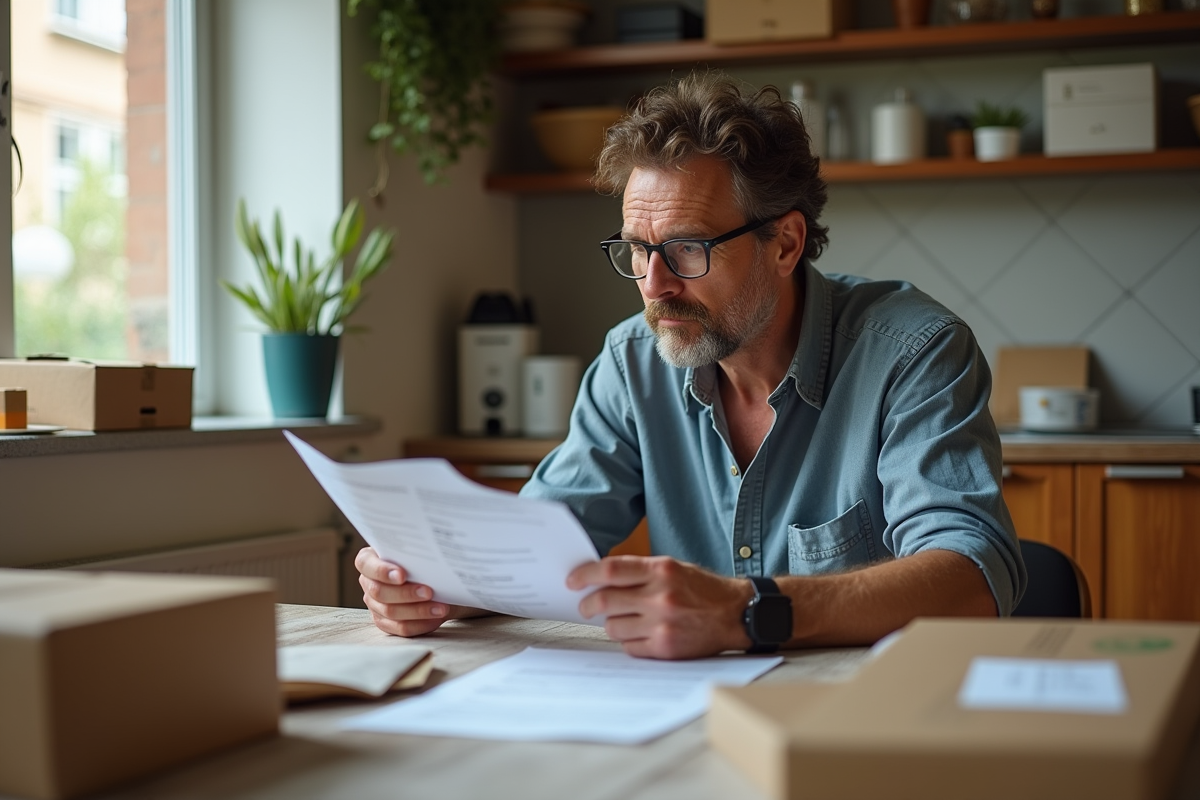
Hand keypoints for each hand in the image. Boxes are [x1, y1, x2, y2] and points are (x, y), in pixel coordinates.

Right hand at [356, 546, 448, 637]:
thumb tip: (430, 559)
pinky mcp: (386, 622)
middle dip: (406, 593)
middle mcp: (369, 583)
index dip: (382, 570)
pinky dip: (421, 624)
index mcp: (369, 560)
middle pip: (379, 591)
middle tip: (428, 592)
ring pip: (391, 612)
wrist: (436, 579)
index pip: (365, 564)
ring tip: (440, 608)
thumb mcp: (419, 553)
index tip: (402, 575)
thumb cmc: (423, 561)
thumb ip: (417, 554)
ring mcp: (375, 605)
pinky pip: (401, 627)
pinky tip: (436, 618)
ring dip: (418, 611)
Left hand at [567, 555, 753, 658]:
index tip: (573, 581)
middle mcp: (660, 596)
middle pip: (604, 600)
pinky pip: (629, 646)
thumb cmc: (703, 590)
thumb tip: (601, 580)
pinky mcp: (665, 648)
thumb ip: (640, 572)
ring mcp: (662, 624)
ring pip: (613, 627)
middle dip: (588, 605)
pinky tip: (640, 634)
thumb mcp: (674, 568)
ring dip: (611, 623)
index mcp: (661, 570)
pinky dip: (629, 641)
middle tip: (586, 607)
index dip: (585, 575)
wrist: (736, 614)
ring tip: (623, 620)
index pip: (610, 570)